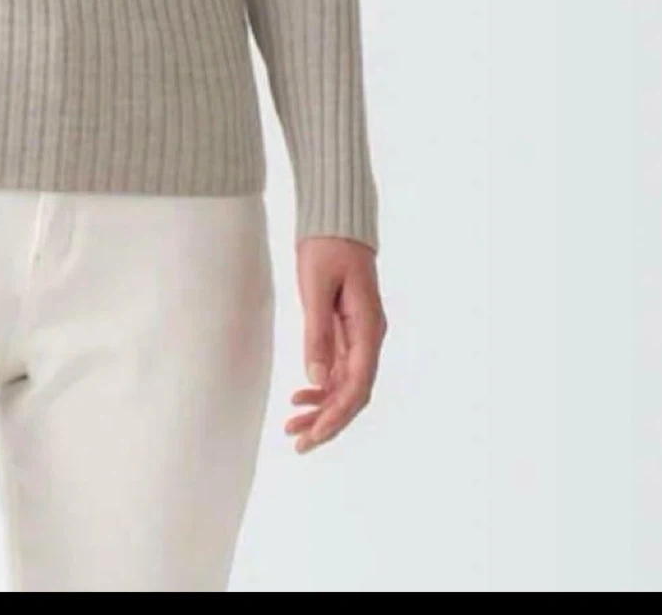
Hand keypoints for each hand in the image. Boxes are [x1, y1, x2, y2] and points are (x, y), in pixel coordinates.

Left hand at [286, 236, 385, 453]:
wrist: (336, 218)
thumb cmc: (327, 246)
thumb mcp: (316, 287)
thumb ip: (317, 333)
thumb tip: (316, 380)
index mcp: (368, 327)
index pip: (358, 385)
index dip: (336, 415)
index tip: (313, 436)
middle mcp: (369, 335)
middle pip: (354, 391)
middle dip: (328, 421)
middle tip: (298, 443)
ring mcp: (359, 333)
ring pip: (345, 383)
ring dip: (322, 408)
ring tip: (292, 427)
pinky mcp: (346, 328)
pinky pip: (338, 367)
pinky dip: (321, 386)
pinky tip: (301, 398)